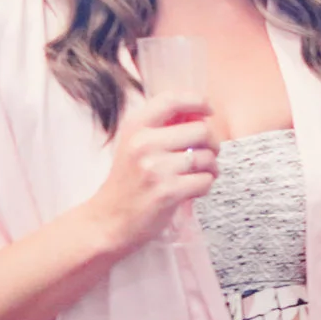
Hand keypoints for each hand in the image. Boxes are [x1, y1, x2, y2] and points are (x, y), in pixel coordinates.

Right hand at [87, 99, 217, 252]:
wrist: (108, 220)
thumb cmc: (128, 181)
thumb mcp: (135, 145)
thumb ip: (163, 126)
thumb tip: (200, 113)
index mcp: (135, 127)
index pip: (173, 99)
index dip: (198, 102)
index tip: (208, 112)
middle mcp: (144, 143)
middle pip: (202, 130)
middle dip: (212, 144)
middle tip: (206, 155)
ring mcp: (155, 168)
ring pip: (208, 157)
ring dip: (211, 168)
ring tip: (198, 175)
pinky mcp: (167, 192)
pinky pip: (206, 181)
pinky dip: (205, 186)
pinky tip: (191, 190)